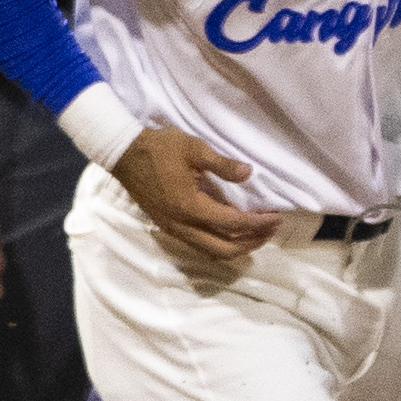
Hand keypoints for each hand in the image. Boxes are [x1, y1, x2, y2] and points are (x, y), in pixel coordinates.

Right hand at [110, 126, 276, 260]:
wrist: (124, 154)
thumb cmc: (160, 148)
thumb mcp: (194, 148)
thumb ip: (222, 164)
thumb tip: (248, 173)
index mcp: (189, 207)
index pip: (232, 224)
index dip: (258, 223)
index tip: (276, 217)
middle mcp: (181, 225)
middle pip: (224, 249)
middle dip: (252, 241)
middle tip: (272, 229)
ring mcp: (173, 229)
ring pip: (210, 251)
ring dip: (237, 246)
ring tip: (257, 233)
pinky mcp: (168, 227)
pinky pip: (199, 245)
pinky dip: (220, 243)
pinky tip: (232, 231)